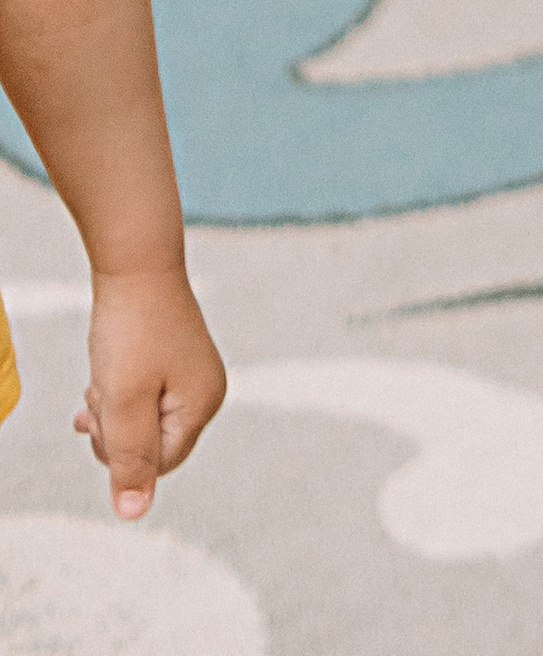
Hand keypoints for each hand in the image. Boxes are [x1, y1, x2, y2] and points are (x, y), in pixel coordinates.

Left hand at [75, 266, 225, 517]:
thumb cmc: (131, 330)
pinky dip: (118, 394)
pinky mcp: (175, 359)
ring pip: (141, 420)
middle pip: (150, 444)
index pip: (158, 464)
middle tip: (102, 391)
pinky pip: (143, 397)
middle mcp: (206, 391)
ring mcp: (192, 373)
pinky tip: (102, 379)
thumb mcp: (123, 403)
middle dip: (116, 428)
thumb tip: (134, 513)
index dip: (121, 450)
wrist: (136, 262)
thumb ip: (129, 460)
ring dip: (113, 408)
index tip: (104, 411)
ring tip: (105, 374)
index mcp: (203, 405)